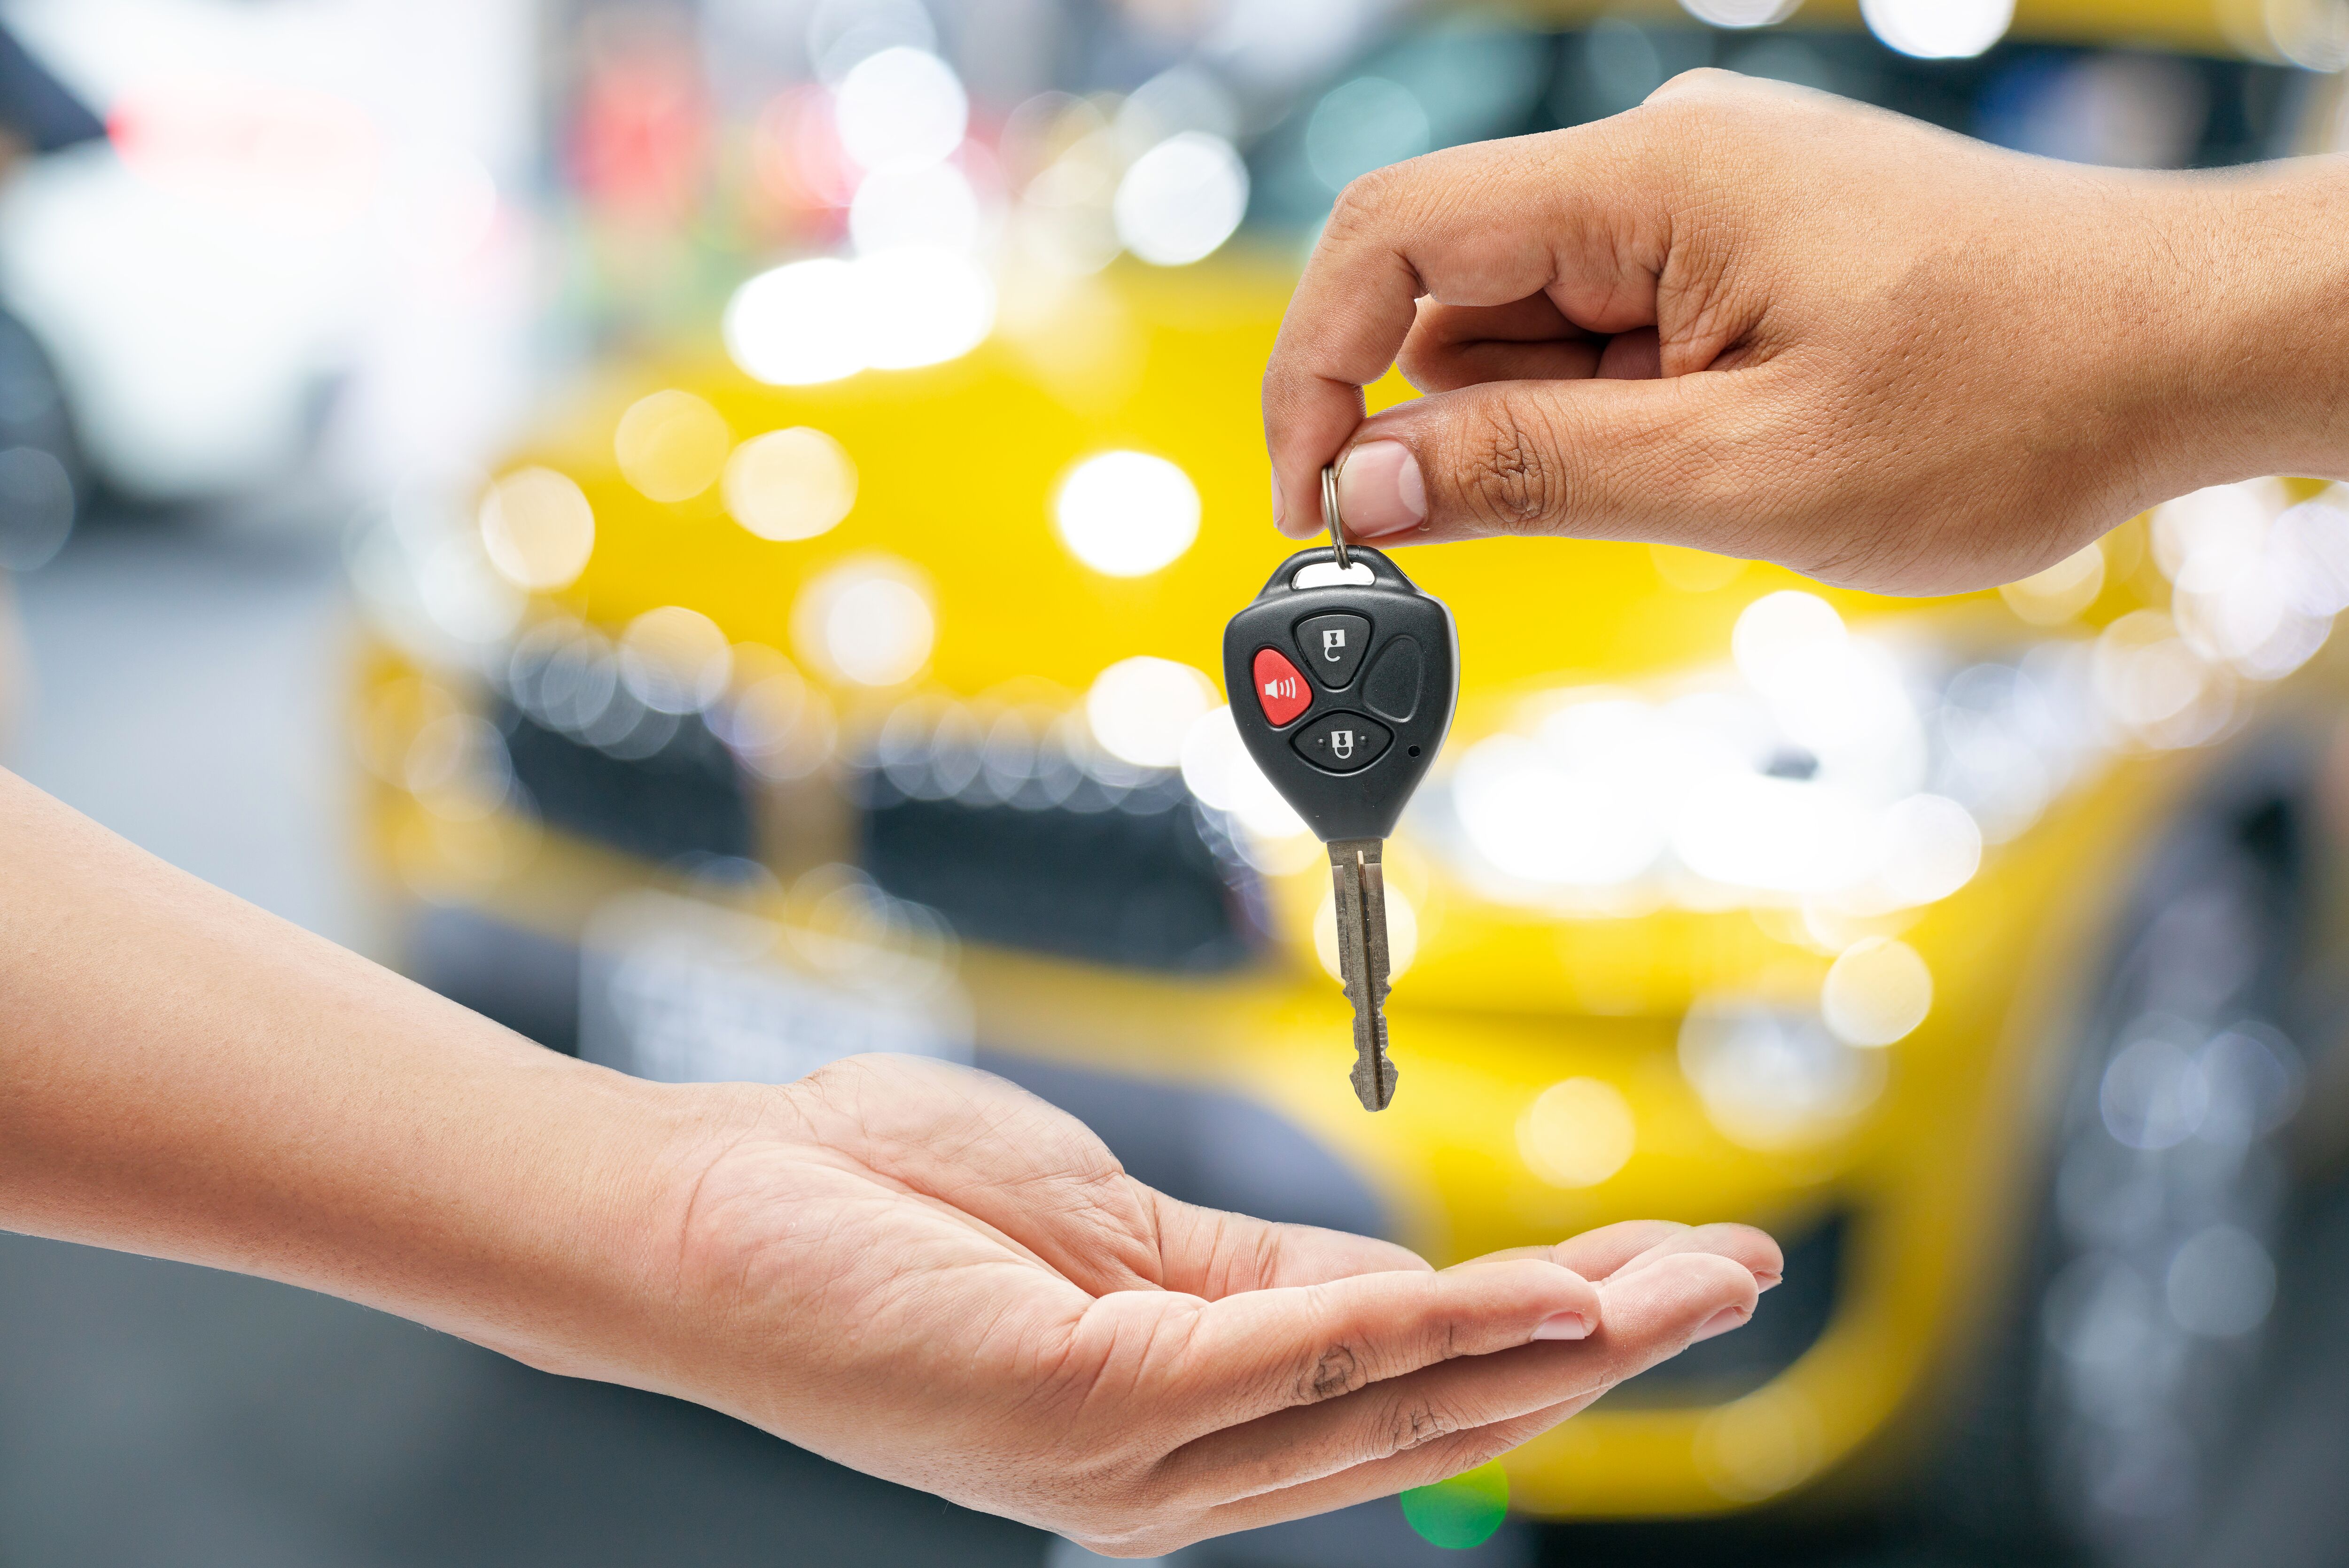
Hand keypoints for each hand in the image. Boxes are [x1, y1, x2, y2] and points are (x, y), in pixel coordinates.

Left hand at [651, 1055, 1775, 1556]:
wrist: (710, 1209)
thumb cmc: (887, 1204)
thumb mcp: (1108, 1222)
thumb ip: (1251, 1273)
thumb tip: (1397, 1279)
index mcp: (1184, 1413)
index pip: (1402, 1376)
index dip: (1546, 1331)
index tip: (1666, 1274)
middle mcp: (1173, 1466)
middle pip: (1427, 1408)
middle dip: (1592, 1346)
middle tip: (1731, 1286)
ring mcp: (1133, 1452)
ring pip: (1388, 1394)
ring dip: (1549, 1337)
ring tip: (1677, 1287)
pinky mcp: (1090, 1401)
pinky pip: (1294, 1359)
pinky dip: (1429, 1325)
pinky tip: (1529, 1296)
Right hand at [1265, 70, 2348, 594]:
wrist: (2183, 349)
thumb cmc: (2011, 398)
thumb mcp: (1747, 472)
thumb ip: (1535, 473)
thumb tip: (1368, 486)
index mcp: (1652, 179)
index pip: (1393, 236)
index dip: (1318, 373)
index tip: (1313, 505)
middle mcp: (1661, 164)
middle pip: (1454, 291)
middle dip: (1460, 426)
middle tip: (1554, 527)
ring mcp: (1701, 203)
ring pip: (1531, 327)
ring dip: (1563, 430)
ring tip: (1713, 474)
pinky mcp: (1735, 249)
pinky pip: (1610, 333)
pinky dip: (1625, 414)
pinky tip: (1728, 449)